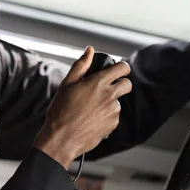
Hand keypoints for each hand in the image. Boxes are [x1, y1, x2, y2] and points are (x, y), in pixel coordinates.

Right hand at [33, 46, 131, 168]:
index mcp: (98, 83)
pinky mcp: (112, 125)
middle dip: (121, 83)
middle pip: (127, 84)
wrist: (62, 138)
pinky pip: (114, 116)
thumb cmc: (61, 110)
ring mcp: (112, 111)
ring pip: (118, 102)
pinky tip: (91, 119)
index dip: (122, 67)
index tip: (119, 69)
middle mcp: (109, 96)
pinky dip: (106, 116)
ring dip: (110, 102)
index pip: (122, 68)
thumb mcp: (67, 84)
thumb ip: (81, 65)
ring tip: (91, 108)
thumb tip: (90, 50)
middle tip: (108, 87)